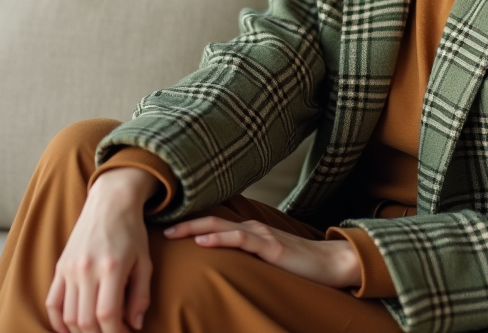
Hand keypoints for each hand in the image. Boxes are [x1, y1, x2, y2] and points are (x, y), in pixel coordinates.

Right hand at [46, 168, 160, 332]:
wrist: (110, 202)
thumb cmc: (132, 232)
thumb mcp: (145, 262)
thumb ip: (141, 295)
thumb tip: (135, 325)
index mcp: (111, 267)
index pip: (107, 315)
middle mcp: (87, 269)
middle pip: (86, 320)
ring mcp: (70, 269)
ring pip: (69, 316)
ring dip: (81, 331)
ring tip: (98, 331)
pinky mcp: (60, 267)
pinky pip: (52, 303)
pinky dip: (58, 322)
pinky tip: (70, 329)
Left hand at [163, 217, 361, 287]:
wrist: (330, 264)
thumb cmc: (297, 265)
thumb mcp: (264, 261)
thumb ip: (244, 258)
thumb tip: (218, 267)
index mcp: (247, 232)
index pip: (211, 223)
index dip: (186, 224)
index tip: (162, 228)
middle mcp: (250, 228)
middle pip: (209, 220)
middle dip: (182, 222)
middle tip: (157, 227)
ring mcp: (260, 236)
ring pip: (220, 226)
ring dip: (193, 228)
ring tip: (170, 233)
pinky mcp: (270, 247)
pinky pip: (240, 240)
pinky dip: (219, 238)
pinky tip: (203, 240)